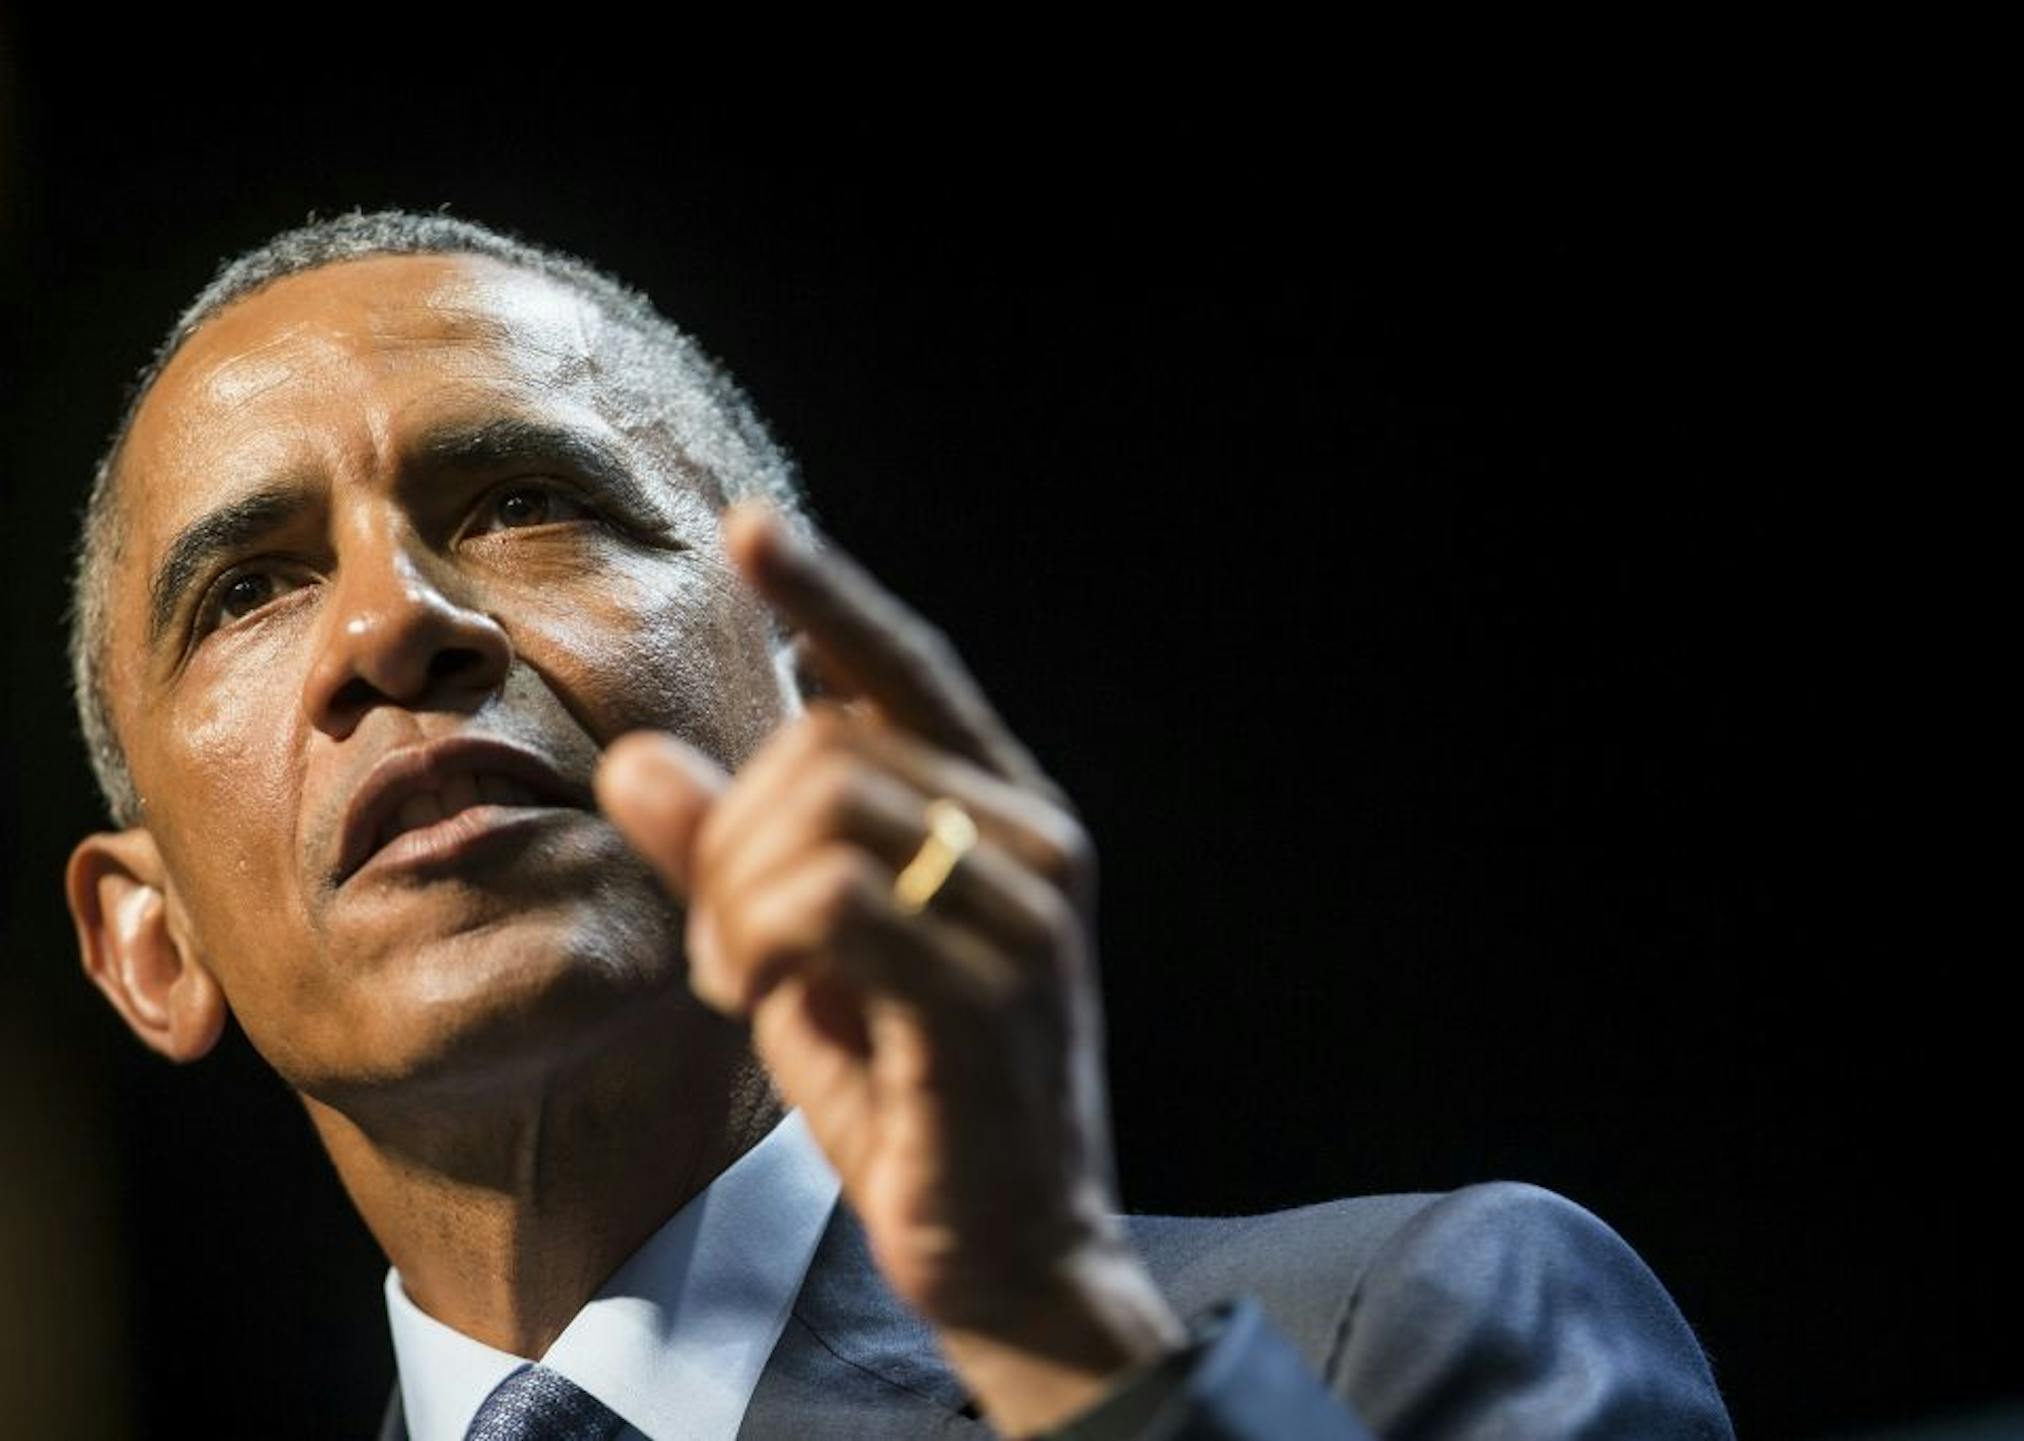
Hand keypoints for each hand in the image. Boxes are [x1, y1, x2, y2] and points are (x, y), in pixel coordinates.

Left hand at [595, 499, 1186, 1435]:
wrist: (1013, 1252)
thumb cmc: (908, 1097)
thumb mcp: (799, 962)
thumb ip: (727, 859)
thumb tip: (638, 758)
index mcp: (1002, 813)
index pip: (909, 669)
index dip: (829, 594)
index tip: (749, 525)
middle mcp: (1033, 840)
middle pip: (828, 741)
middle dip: (730, 832)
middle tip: (719, 940)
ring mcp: (1026, 912)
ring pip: (823, 812)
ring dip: (737, 897)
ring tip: (738, 978)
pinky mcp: (994, 990)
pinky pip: (834, 900)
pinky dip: (759, 940)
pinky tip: (757, 997)